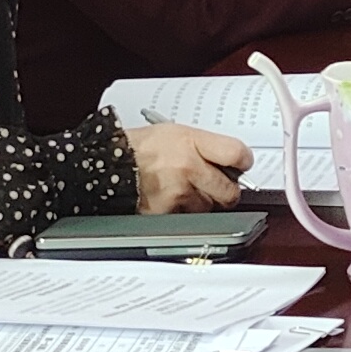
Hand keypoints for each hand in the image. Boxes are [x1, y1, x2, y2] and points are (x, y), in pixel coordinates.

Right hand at [124, 121, 246, 211]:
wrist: (107, 164)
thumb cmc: (140, 148)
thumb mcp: (175, 133)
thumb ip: (206, 146)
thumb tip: (232, 161)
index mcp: (191, 142)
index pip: (237, 154)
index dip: (243, 161)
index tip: (242, 165)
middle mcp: (187, 167)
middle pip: (230, 190)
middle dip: (227, 191)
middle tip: (219, 186)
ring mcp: (178, 193)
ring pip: (210, 207)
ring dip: (203, 202)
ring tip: (184, 189)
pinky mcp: (167, 213)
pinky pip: (189, 218)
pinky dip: (184, 212)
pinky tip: (171, 199)